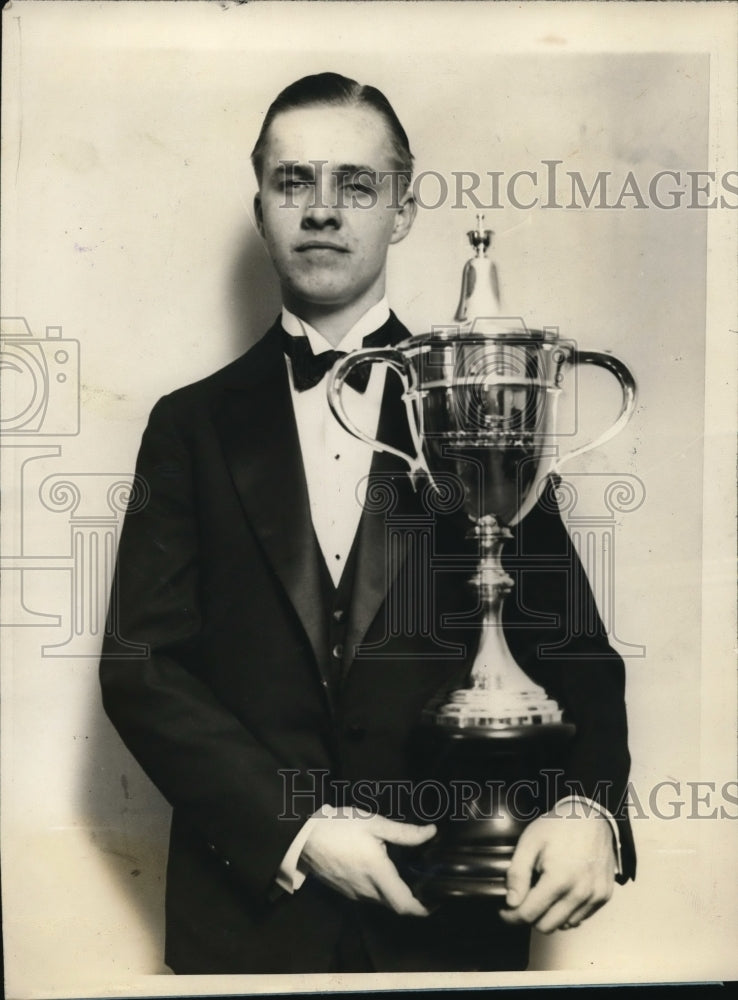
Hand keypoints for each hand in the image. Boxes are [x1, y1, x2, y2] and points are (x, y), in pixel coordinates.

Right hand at [300, 807, 435, 915]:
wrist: (302, 837)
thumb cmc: (339, 826)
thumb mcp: (374, 823)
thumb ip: (404, 832)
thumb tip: (432, 833)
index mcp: (377, 874)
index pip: (405, 904)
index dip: (423, 908)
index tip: (436, 901)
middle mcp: (366, 890)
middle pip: (395, 904)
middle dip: (411, 898)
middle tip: (424, 881)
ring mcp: (353, 893)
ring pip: (381, 901)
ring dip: (394, 893)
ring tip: (404, 874)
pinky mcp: (343, 891)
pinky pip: (367, 896)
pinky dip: (379, 890)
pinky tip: (380, 871)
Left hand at [499, 803, 615, 933]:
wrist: (591, 817)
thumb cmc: (559, 826)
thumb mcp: (530, 842)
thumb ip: (517, 873)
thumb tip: (512, 902)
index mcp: (559, 879)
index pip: (529, 914)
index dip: (511, 916)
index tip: (505, 912)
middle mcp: (580, 892)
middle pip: (546, 926)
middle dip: (529, 917)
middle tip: (522, 901)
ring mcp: (595, 896)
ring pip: (564, 925)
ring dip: (549, 916)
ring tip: (542, 894)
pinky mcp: (604, 896)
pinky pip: (580, 918)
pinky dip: (566, 913)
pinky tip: (559, 894)